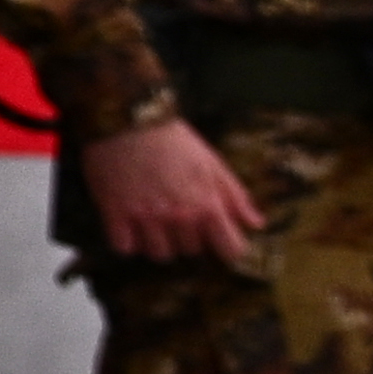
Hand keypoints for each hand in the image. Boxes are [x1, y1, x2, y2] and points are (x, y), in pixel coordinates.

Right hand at [79, 117, 261, 265]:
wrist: (129, 120)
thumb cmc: (173, 139)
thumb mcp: (213, 163)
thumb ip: (235, 196)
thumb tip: (256, 223)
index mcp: (207, 205)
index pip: (230, 249)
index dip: (227, 247)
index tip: (220, 240)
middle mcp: (179, 217)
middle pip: (191, 251)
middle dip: (188, 237)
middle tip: (178, 216)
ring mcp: (146, 218)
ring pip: (159, 254)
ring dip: (158, 241)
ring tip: (153, 221)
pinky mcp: (116, 215)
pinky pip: (125, 248)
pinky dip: (128, 241)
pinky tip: (129, 225)